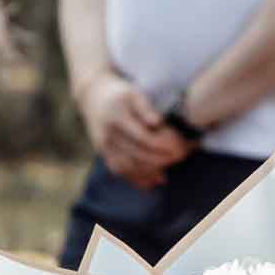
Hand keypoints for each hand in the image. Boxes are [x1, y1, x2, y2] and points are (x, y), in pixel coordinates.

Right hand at [78, 71, 189, 187]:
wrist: (92, 96)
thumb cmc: (119, 93)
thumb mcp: (133, 93)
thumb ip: (145, 107)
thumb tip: (156, 122)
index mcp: (117, 117)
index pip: (144, 137)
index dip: (164, 144)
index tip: (181, 145)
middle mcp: (108, 134)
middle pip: (138, 154)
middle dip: (162, 159)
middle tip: (181, 156)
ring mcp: (104, 146)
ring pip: (128, 167)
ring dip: (150, 172)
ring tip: (169, 170)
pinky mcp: (103, 153)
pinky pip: (120, 171)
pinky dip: (137, 178)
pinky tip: (153, 181)